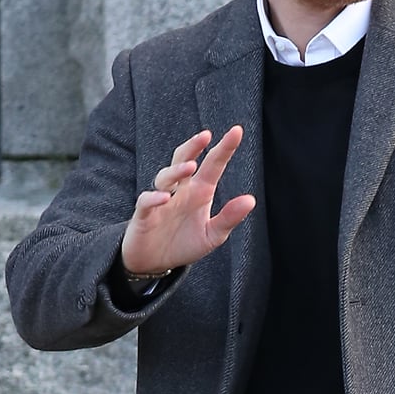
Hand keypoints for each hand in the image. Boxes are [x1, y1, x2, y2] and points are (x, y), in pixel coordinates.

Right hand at [118, 127, 254, 274]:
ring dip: (176, 171)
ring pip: (165, 177)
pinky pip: (146, 201)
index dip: (224, 148)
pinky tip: (165, 197)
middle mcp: (180, 191)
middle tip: (206, 135)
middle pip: (184, 160)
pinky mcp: (144, 215)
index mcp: (199, 192)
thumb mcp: (212, 235)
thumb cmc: (184, 243)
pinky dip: (154, 198)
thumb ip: (229, 218)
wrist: (154, 262)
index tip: (237, 131)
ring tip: (190, 167)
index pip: (212, 165)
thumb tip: (251, 200)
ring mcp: (161, 200)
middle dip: (193, 146)